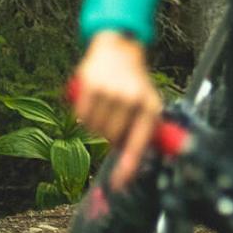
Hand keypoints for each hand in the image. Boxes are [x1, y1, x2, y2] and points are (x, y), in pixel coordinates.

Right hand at [71, 30, 162, 189]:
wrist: (120, 48)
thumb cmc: (135, 83)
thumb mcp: (148, 103)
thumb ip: (142, 132)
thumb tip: (130, 166)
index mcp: (150, 106)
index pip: (139, 143)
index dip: (129, 166)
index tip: (120, 184)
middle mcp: (133, 100)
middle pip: (112, 138)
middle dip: (111, 135)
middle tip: (115, 118)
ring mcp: (112, 92)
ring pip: (95, 129)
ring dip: (97, 124)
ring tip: (106, 106)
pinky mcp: (92, 86)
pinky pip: (82, 116)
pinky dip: (84, 114)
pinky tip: (93, 101)